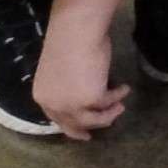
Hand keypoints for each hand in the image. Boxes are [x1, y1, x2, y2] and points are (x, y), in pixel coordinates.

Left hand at [32, 6, 125, 140]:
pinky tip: (124, 88)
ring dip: (109, 115)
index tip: (82, 131)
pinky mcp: (92, 100)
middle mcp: (55, 105)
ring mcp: (73, 105)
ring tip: (120, 107)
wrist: (75, 32)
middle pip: (73, 125)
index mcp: (43, 96)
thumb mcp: (60, 70)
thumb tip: (82, 90)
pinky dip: (119, 96)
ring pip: (94, 120)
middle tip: (95, 135)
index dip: (69, 125)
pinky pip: (109, 103)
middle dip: (85, 130)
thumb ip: (66, 86)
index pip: (56, 118)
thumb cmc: (67, 41)